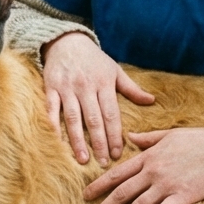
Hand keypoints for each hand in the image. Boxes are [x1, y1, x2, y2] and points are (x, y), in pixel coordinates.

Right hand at [42, 32, 154, 165]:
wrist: (66, 40)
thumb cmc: (93, 59)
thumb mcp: (115, 70)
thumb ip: (132, 88)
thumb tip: (151, 101)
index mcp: (104, 83)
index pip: (112, 114)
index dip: (115, 135)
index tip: (118, 153)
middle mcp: (86, 87)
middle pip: (94, 119)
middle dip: (100, 142)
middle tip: (104, 162)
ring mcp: (67, 88)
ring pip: (73, 118)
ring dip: (78, 140)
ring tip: (83, 159)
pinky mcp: (51, 87)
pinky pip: (51, 110)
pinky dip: (53, 126)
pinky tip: (57, 142)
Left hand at [83, 121, 203, 203]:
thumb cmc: (198, 140)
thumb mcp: (168, 134)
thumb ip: (147, 138)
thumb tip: (129, 137)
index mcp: (148, 157)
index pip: (117, 174)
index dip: (99, 186)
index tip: (86, 197)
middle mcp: (153, 172)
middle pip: (121, 193)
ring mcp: (167, 185)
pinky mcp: (182, 197)